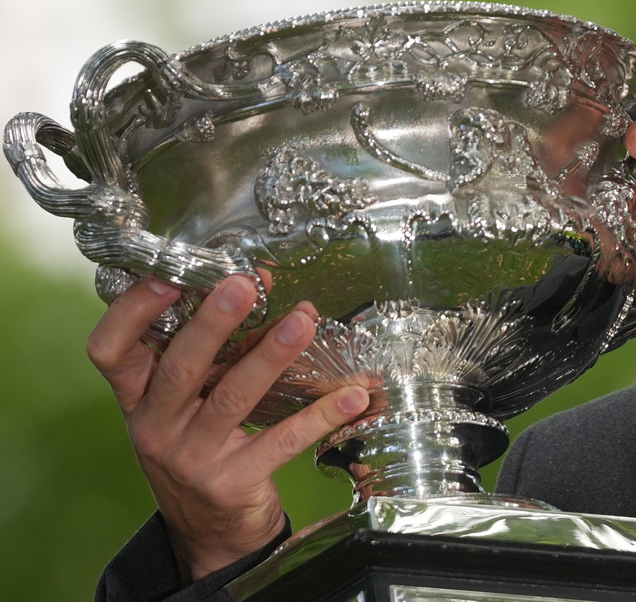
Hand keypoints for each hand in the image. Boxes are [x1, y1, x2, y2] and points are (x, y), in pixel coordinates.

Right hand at [87, 275, 368, 581]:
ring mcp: (191, 459)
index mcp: (137, 399)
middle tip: (244, 284)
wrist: (212, 534)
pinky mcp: (231, 484)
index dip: (131, 312)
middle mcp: (155, 427)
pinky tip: (350, 396)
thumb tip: (264, 292)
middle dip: (214, 321)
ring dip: (271, 355)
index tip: (167, 277)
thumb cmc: (201, 448)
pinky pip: (280, 442)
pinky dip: (318, 416)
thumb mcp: (188, 405)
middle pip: (180, 367)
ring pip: (233, 398)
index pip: (109, 351)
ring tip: (303, 322)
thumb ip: (215, 354)